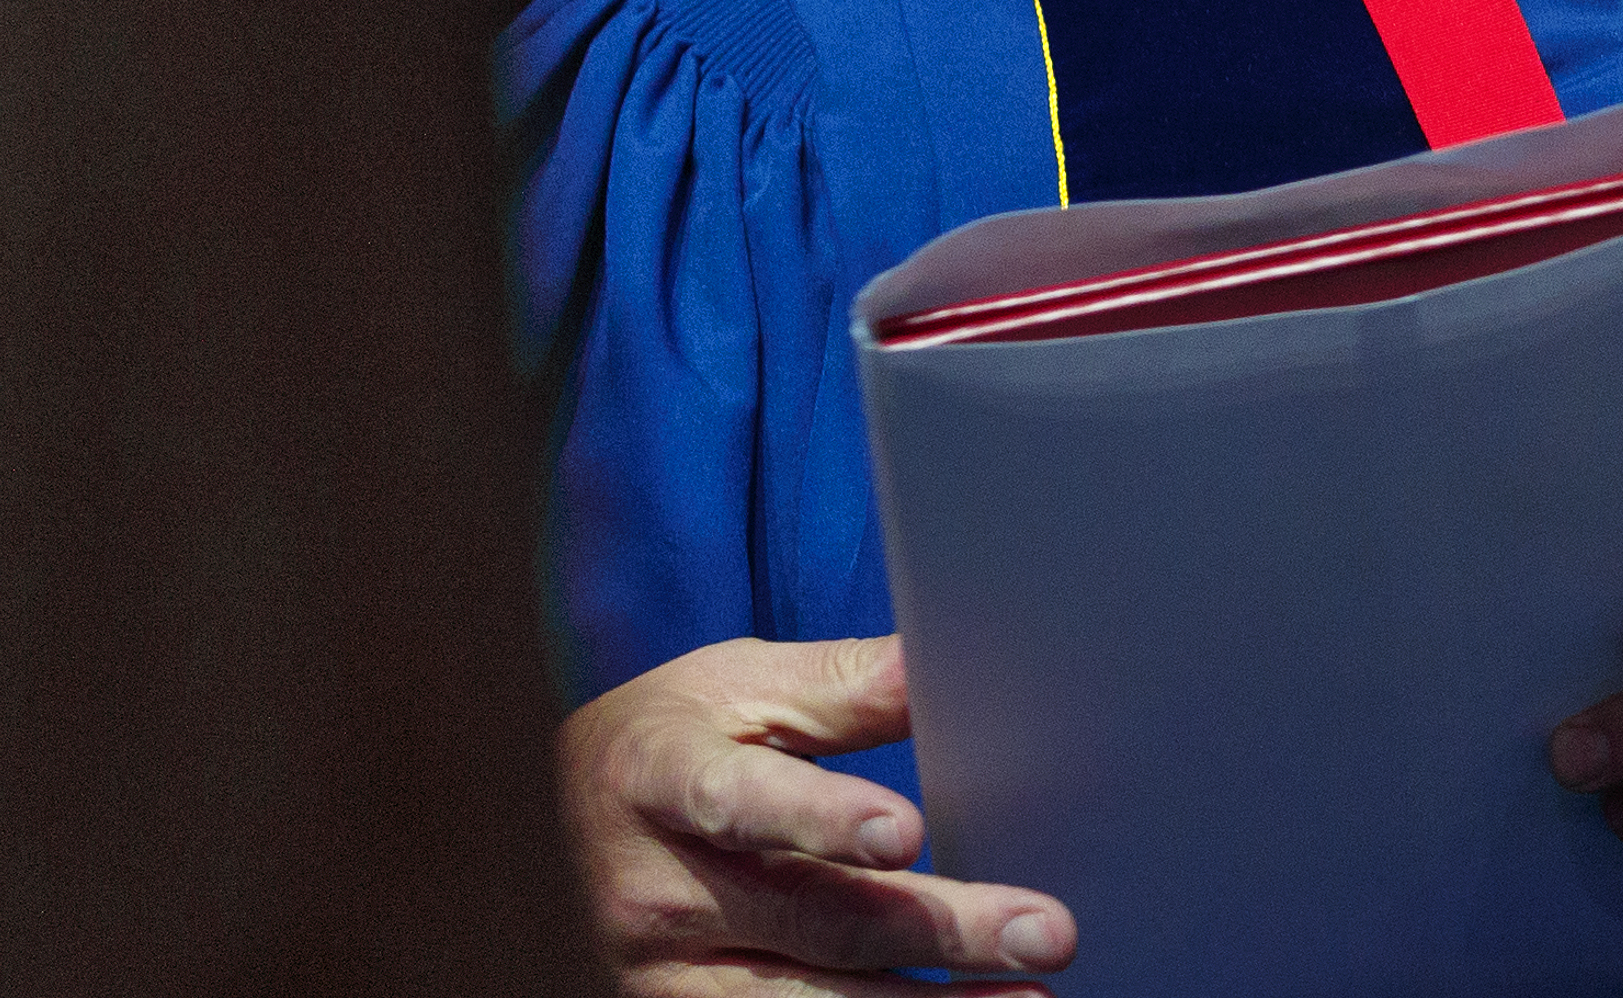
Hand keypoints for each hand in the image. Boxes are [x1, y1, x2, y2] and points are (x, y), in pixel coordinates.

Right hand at [556, 635, 1078, 997]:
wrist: (578, 815)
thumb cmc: (677, 737)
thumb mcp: (738, 689)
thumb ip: (842, 686)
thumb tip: (941, 658)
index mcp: (655, 779)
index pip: (739, 802)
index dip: (821, 820)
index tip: (910, 832)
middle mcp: (655, 892)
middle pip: (812, 920)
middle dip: (936, 930)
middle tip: (1043, 932)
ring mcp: (668, 977)